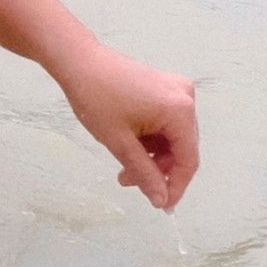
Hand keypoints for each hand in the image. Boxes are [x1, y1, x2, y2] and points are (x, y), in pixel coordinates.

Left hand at [52, 43, 201, 211]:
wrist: (78, 60)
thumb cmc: (95, 98)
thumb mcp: (119, 142)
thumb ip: (144, 173)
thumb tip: (162, 200)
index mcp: (180, 110)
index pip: (188, 159)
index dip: (176, 185)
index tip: (162, 205)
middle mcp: (186, 98)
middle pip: (181, 148)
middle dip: (157, 169)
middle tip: (128, 182)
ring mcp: (177, 90)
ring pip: (172, 137)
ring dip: (151, 156)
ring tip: (123, 167)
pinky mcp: (165, 88)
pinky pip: (165, 123)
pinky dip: (150, 139)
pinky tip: (129, 145)